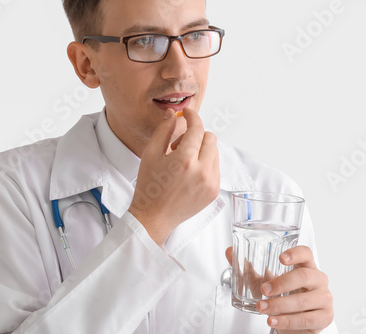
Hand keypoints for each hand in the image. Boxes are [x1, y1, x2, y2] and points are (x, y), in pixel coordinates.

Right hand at [129, 107, 219, 244]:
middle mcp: (202, 171)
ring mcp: (211, 182)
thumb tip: (175, 115)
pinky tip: (189, 172)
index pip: (197, 128)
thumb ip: (164, 130)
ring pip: (215, 152)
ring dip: (202, 150)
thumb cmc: (150, 186)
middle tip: (179, 145)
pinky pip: (216, 167)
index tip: (187, 113)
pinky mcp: (214, 191)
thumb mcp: (150, 154)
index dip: (192, 116)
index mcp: (185, 160)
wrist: (154, 217)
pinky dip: (205, 164)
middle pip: (210, 138)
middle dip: (196, 135)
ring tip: (183, 161)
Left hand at [225, 246, 333, 332]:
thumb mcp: (265, 282)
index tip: (281, 258)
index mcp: (306, 266)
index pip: (306, 253)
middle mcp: (318, 279)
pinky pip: (306, 319)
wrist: (297, 322)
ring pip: (304, 300)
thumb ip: (248, 269)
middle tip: (264, 290)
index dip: (295, 254)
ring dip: (280, 305)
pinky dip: (287, 321)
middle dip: (282, 283)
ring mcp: (324, 298)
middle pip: (304, 276)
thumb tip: (229, 252)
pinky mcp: (324, 316)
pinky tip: (274, 320)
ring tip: (262, 308)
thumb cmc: (284, 297)